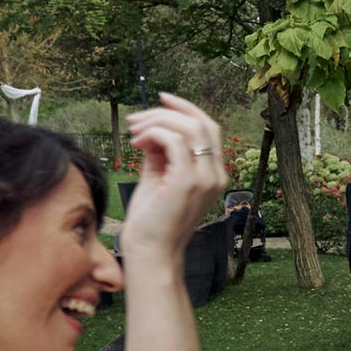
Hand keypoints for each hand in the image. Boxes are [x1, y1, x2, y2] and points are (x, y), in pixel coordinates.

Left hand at [120, 94, 224, 261]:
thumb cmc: (152, 219)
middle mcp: (216, 175)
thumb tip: (152, 129)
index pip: (208, 129)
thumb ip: (161, 153)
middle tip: (138, 117)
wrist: (150, 251)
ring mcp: (205, 179)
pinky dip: (153, 135)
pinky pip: (174, 142)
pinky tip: (137, 144)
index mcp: (213, 174)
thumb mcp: (158, 177)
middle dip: (168, 112)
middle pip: (202, 123)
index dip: (185, 109)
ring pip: (188, 129)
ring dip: (157, 122)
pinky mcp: (188, 182)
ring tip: (134, 132)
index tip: (160, 99)